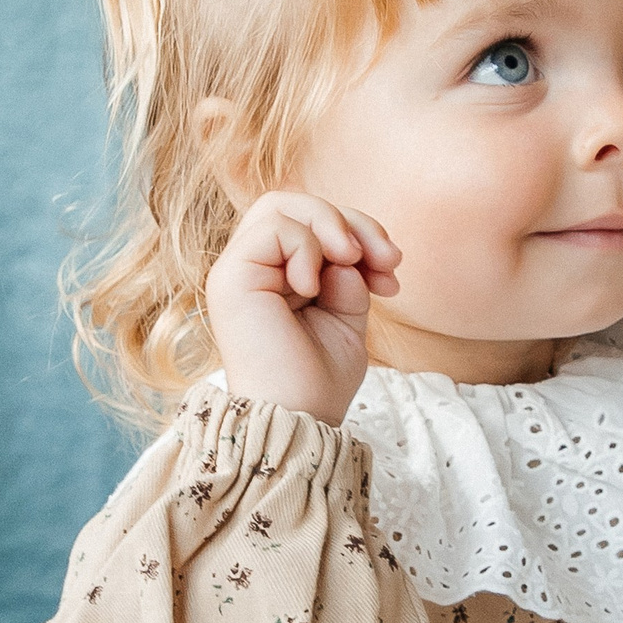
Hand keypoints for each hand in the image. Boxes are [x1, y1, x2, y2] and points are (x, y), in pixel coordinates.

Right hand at [204, 190, 401, 422]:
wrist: (300, 419)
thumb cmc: (319, 380)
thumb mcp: (348, 314)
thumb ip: (349, 275)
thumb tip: (348, 248)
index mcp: (276, 276)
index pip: (312, 222)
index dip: (359, 232)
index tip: (392, 274)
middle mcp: (252, 269)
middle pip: (295, 203)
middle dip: (350, 220)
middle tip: (385, 260)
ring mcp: (237, 271)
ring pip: (280, 204)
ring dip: (331, 224)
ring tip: (352, 262)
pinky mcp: (230, 278)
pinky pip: (273, 226)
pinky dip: (306, 247)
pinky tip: (314, 287)